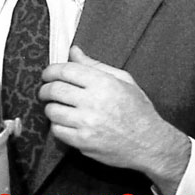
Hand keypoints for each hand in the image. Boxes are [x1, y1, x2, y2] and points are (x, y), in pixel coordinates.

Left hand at [39, 46, 190, 194]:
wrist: (149, 143)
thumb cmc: (137, 109)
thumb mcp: (122, 80)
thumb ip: (95, 64)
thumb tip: (73, 51)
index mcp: (102, 83)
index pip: (66, 70)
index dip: (51, 70)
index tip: (47, 74)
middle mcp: (92, 102)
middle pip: (55, 89)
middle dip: (44, 89)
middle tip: (45, 90)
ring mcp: (86, 123)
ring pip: (52, 111)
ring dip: (50, 107)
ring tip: (56, 106)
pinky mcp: (83, 142)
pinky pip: (57, 131)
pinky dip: (57, 125)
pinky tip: (65, 122)